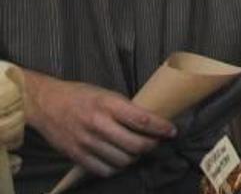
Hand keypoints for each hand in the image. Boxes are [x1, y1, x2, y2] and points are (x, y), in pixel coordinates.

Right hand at [23, 72, 175, 176]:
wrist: (45, 103)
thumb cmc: (80, 96)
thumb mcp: (106, 93)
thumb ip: (126, 108)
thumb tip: (151, 121)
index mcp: (108, 104)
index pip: (142, 120)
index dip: (161, 128)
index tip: (172, 131)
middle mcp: (98, 124)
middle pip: (135, 145)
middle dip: (152, 145)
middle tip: (157, 141)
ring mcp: (86, 142)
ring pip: (123, 160)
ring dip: (136, 157)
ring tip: (138, 150)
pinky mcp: (77, 155)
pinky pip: (104, 170)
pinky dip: (117, 167)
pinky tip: (120, 159)